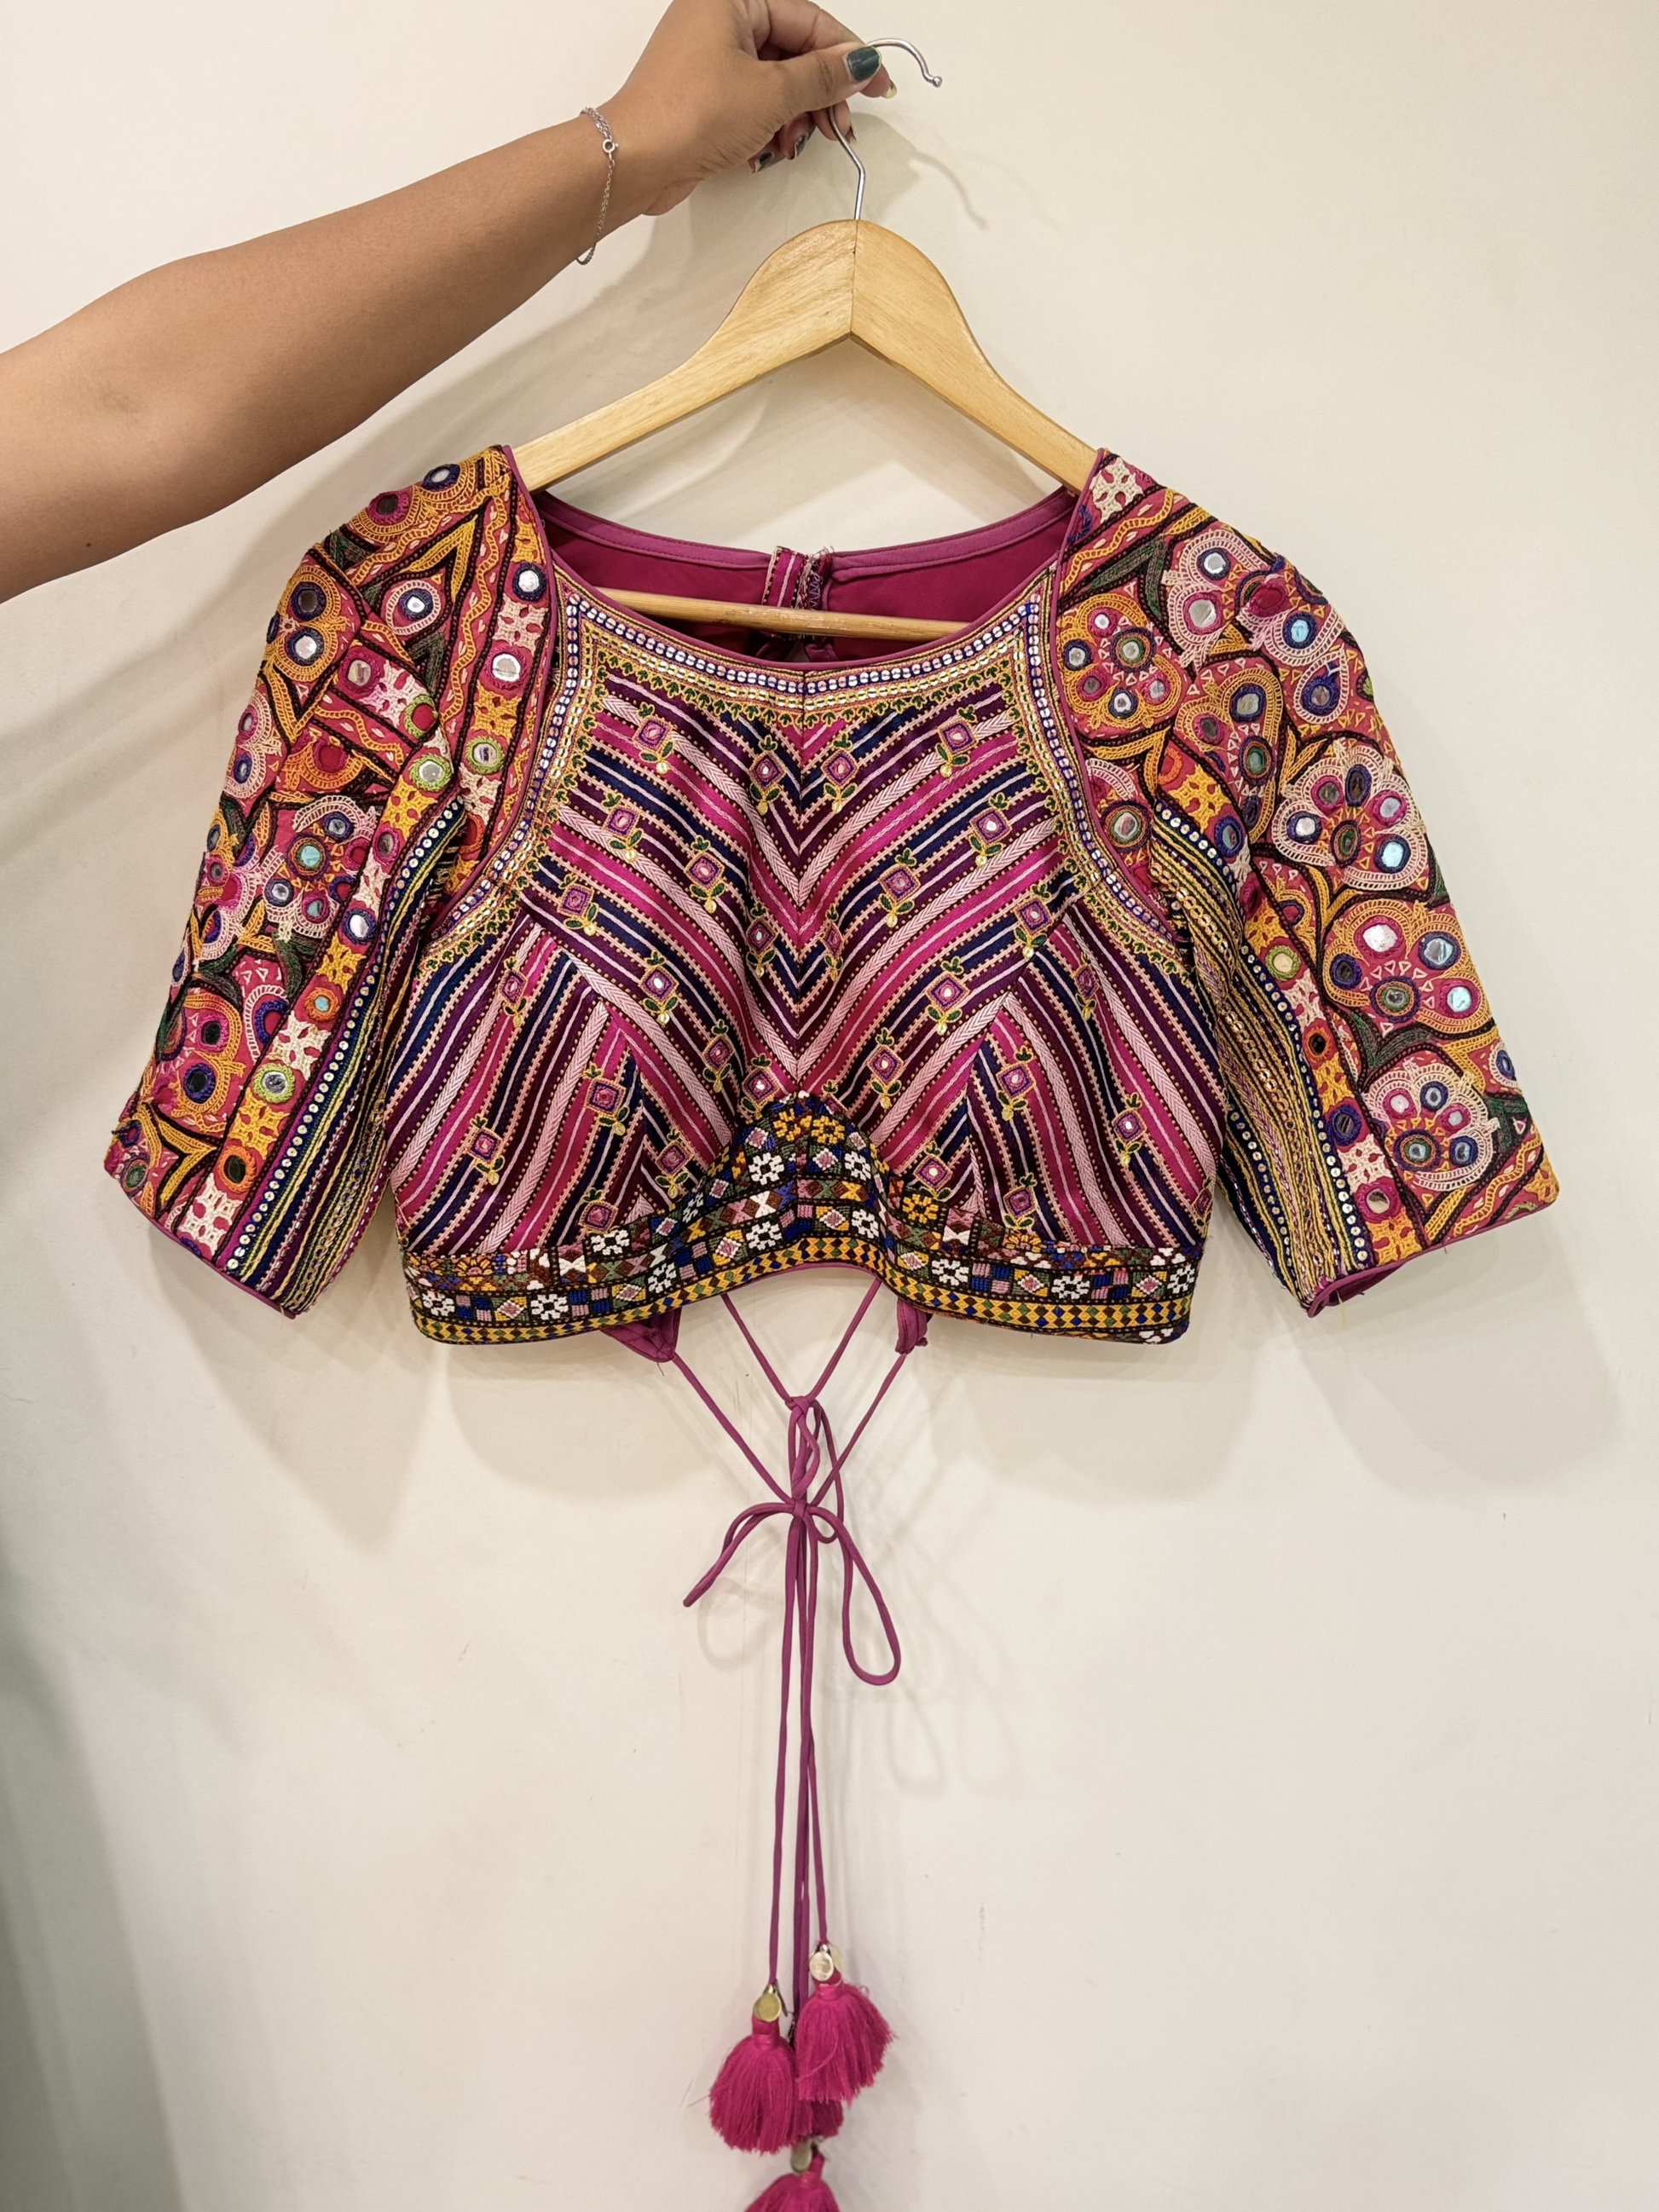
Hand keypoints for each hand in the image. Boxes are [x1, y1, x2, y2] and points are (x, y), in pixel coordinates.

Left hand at [604, 0, 895, 216]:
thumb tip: (860, 63)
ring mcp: (708, 57)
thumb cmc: (689, 115)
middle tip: (840, 126)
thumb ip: (823, 76)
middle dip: (820, 92)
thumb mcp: (772, 93)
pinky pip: (752, 100)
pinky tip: (774, 149)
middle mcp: (718, 19)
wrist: (634, 161)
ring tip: (799, 142)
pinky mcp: (702, 94)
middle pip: (793, 49)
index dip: (847, 53)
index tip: (877, 84)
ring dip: (796, 115)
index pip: (807, 18)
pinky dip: (770, 124)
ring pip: (775, 79)